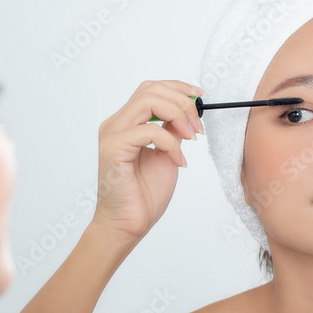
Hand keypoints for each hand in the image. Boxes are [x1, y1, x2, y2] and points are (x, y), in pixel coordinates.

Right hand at [90, 80, 204, 240]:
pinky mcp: (113, 149)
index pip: (150, 89)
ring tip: (191, 137)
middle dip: (181, 102)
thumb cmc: (143, 194)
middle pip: (150, 89)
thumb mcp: (166, 154)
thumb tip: (188, 113)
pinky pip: (149, 131)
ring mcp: (112, 135)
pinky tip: (178, 161)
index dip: (177, 88)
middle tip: (198, 126)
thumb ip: (172, 131)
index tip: (200, 98)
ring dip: (177, 116)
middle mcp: (115, 124)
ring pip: (147, 101)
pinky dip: (170, 143)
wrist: (128, 224)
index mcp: (125, 123)